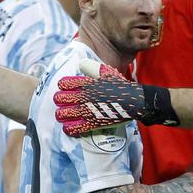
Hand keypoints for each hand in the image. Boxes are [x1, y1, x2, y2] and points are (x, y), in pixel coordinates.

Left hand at [54, 60, 177, 136]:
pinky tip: (67, 128)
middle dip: (59, 100)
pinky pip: (75, 128)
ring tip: (62, 115)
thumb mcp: (106, 72)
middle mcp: (84, 96)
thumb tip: (81, 64)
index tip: (63, 87)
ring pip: (64, 114)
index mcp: (87, 83)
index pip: (65, 83)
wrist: (133, 101)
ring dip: (61, 114)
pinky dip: (69, 128)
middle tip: (60, 101)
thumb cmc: (121, 86)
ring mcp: (87, 110)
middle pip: (61, 99)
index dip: (62, 86)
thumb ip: (92, 68)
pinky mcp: (92, 123)